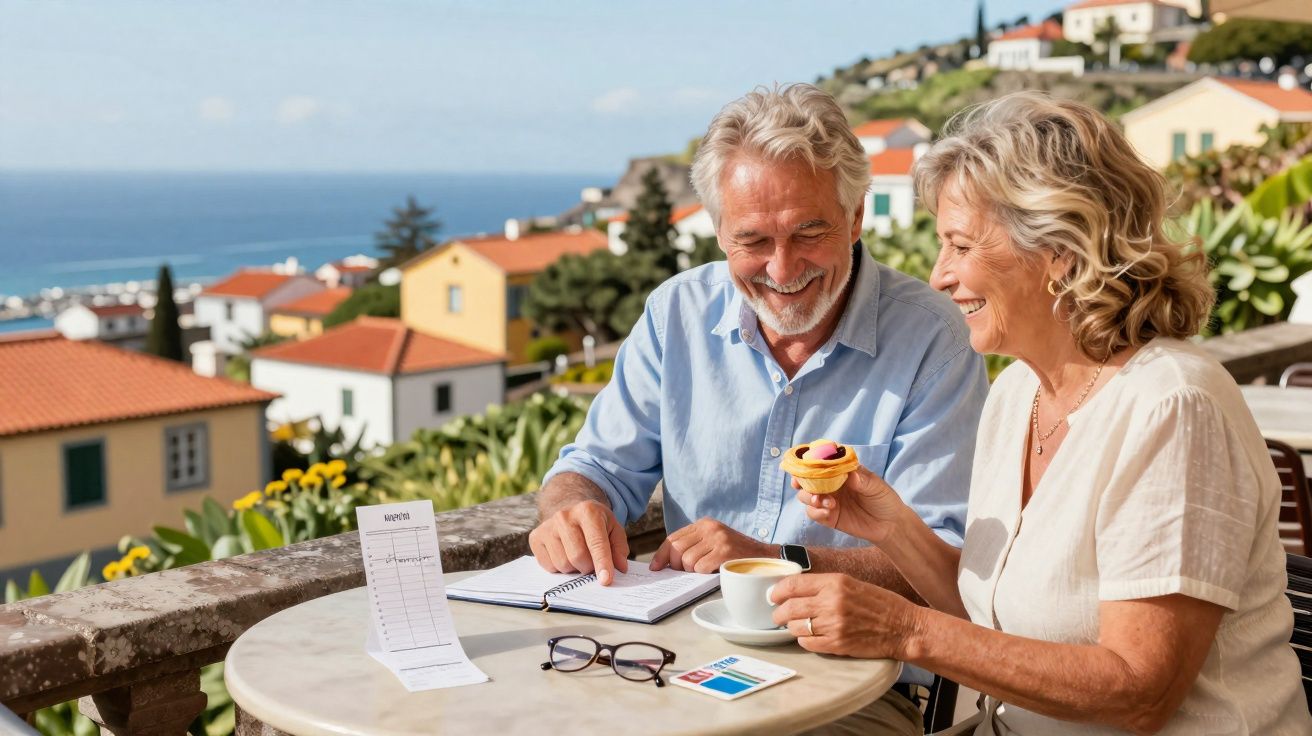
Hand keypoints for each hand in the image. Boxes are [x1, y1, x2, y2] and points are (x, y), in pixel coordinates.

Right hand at [528, 499, 628, 584]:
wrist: (569, 509)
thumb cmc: (594, 523)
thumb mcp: (613, 529)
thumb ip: (619, 548)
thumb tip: (620, 568)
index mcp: (588, 511)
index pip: (596, 543)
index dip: (602, 563)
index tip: (605, 580)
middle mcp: (564, 516)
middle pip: (578, 557)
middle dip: (589, 567)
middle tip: (592, 563)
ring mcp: (547, 526)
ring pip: (563, 564)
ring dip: (574, 569)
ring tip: (578, 557)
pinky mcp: (535, 537)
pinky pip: (549, 567)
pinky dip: (560, 568)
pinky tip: (564, 554)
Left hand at [649, 518, 772, 573]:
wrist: (765, 556)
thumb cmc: (736, 554)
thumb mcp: (714, 542)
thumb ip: (693, 545)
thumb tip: (666, 562)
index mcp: (704, 524)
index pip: (674, 538)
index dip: (662, 554)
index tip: (656, 567)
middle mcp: (710, 528)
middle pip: (677, 548)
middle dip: (675, 565)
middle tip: (682, 572)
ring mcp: (718, 539)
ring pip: (687, 560)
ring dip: (691, 571)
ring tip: (703, 571)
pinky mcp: (725, 552)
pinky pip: (700, 567)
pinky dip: (702, 574)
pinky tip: (712, 572)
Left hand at [769, 573, 919, 659]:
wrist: (903, 627)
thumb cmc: (880, 604)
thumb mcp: (852, 583)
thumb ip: (824, 585)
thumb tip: (796, 589)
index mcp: (835, 582)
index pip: (793, 585)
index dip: (778, 591)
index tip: (773, 595)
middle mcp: (832, 602)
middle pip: (789, 608)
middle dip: (778, 613)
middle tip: (778, 615)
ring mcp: (834, 625)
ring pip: (796, 627)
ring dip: (792, 627)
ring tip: (797, 626)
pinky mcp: (837, 644)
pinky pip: (807, 643)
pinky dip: (804, 641)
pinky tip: (810, 637)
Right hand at [793, 465, 910, 543]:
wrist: (890, 525)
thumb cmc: (884, 499)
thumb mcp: (876, 486)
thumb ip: (862, 480)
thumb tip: (850, 475)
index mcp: (840, 472)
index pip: (820, 463)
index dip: (808, 462)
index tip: (803, 463)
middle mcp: (831, 485)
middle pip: (807, 479)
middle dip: (800, 480)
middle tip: (799, 483)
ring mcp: (828, 501)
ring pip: (806, 496)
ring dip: (809, 497)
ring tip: (822, 501)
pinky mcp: (829, 517)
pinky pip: (814, 513)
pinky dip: (816, 512)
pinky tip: (827, 512)